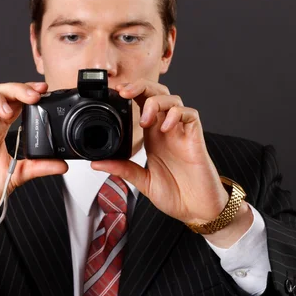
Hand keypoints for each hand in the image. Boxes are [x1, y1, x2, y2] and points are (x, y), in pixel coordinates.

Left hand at [91, 78, 229, 224]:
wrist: (198, 209)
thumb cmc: (177, 194)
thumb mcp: (143, 182)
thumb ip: (122, 169)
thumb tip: (96, 163)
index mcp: (153, 137)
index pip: (142, 103)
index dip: (131, 92)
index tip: (115, 92)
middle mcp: (167, 130)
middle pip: (157, 93)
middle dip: (141, 86)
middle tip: (124, 92)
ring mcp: (181, 133)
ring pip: (173, 99)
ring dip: (156, 102)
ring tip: (145, 120)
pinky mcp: (195, 138)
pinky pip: (190, 114)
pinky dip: (176, 114)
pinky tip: (166, 127)